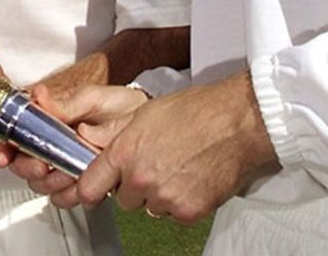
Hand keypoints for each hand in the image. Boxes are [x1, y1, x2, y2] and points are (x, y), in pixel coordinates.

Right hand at [1, 82, 145, 206]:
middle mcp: (49, 142)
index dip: (2, 146)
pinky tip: (79, 185)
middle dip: (29, 167)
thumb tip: (38, 95)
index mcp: (47, 118)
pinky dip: (68, 195)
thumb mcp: (95, 98)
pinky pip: (62, 196)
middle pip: (21, 163)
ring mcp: (63, 163)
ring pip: (40, 183)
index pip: (12, 132)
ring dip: (51, 182)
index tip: (5, 156)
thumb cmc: (121, 106)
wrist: (147, 125)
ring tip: (69, 172)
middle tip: (45, 164)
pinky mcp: (79, 181)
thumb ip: (66, 102)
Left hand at [70, 71, 278, 223]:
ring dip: (159, 195)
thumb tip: (89, 136)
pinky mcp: (188, 212)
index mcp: (126, 152)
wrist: (238, 123)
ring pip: (150, 207)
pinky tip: (192, 179)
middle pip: (123, 199)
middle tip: (155, 163)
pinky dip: (182, 203)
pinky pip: (174, 215)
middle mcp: (142, 178)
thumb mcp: (146, 112)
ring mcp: (165, 198)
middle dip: (134, 186)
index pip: (89, 187)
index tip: (90, 190)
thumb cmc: (197, 111)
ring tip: (178, 167)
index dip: (88, 189)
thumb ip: (114, 131)